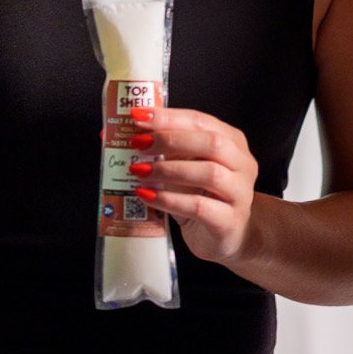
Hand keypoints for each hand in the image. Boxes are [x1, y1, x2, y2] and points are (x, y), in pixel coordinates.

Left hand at [134, 106, 258, 264]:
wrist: (228, 237)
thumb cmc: (202, 196)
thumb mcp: (183, 167)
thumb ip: (159, 150)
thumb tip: (110, 134)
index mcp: (232, 141)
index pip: (200, 120)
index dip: (168, 117)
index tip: (137, 117)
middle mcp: (242, 164)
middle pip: (211, 142)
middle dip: (170, 140)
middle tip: (137, 144)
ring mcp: (240, 194)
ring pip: (208, 173)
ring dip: (168, 170)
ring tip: (139, 171)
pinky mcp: (229, 221)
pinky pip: (199, 207)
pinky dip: (169, 199)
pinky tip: (147, 196)